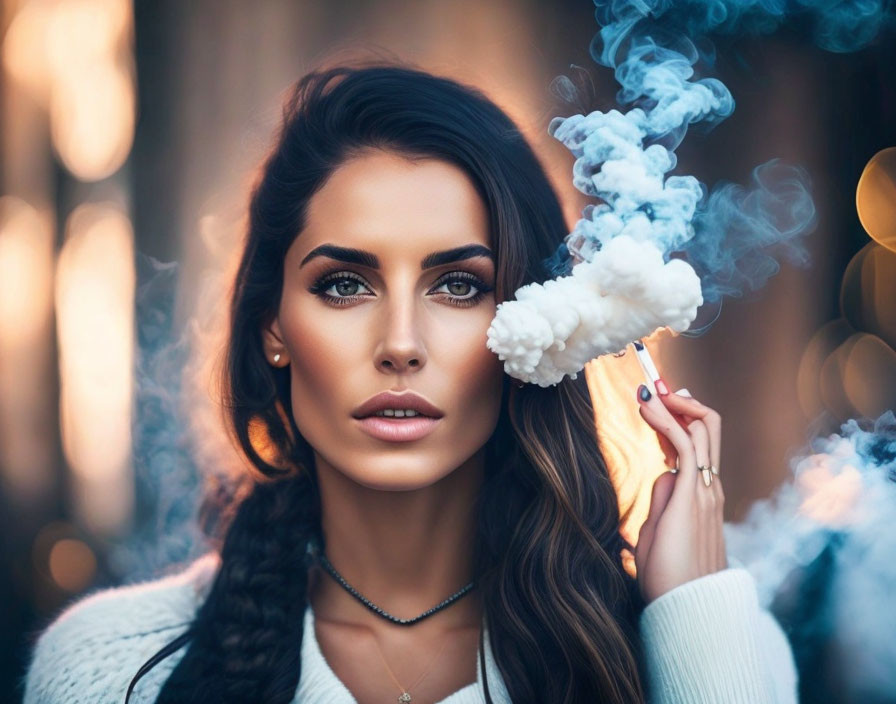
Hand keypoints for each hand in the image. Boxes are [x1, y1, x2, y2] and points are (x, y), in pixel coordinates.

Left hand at [633, 383, 726, 603]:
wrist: (684, 607)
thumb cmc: (668, 578)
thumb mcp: (659, 531)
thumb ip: (662, 500)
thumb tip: (662, 475)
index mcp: (701, 497)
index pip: (696, 446)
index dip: (675, 421)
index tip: (653, 404)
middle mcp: (708, 488)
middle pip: (707, 429)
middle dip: (682, 402)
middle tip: (656, 386)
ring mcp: (704, 490)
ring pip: (702, 429)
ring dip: (674, 403)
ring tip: (648, 390)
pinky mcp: (692, 495)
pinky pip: (687, 446)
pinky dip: (668, 419)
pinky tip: (649, 406)